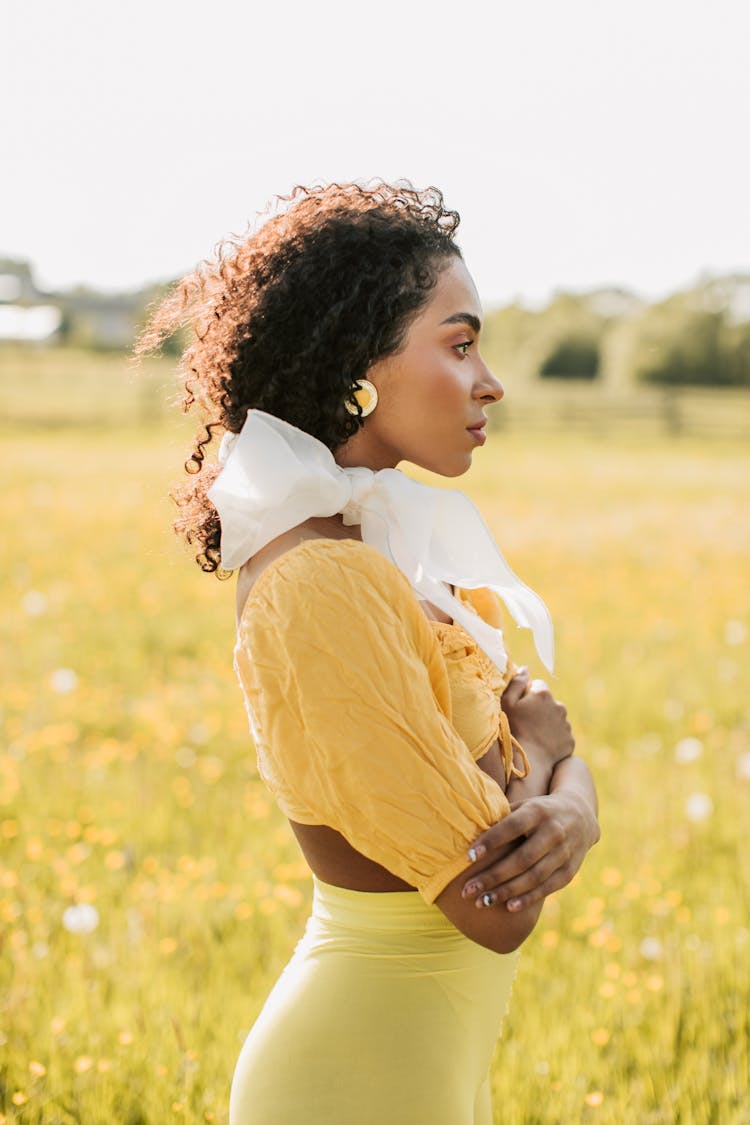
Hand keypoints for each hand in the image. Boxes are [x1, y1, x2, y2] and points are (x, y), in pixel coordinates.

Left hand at [462, 788, 599, 911]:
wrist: (581, 815)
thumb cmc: (538, 811)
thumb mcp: (524, 806)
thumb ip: (502, 818)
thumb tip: (468, 831)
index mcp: (538, 812)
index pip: (511, 827)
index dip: (490, 842)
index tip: (468, 856)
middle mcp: (553, 832)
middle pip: (521, 859)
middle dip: (492, 876)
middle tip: (467, 890)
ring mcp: (564, 853)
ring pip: (533, 877)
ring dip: (506, 892)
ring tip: (482, 902)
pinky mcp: (570, 871)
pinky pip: (547, 888)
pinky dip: (527, 898)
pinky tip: (508, 907)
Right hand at [502, 668, 574, 770]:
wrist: (529, 761)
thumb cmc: (513, 730)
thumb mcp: (507, 703)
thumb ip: (516, 682)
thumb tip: (526, 669)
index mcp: (543, 694)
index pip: (537, 686)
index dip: (527, 695)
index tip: (520, 707)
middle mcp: (559, 706)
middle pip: (548, 702)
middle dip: (540, 709)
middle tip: (526, 723)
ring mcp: (566, 724)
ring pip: (556, 719)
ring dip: (547, 723)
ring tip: (534, 736)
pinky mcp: (570, 740)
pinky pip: (561, 735)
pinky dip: (554, 738)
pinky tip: (542, 745)